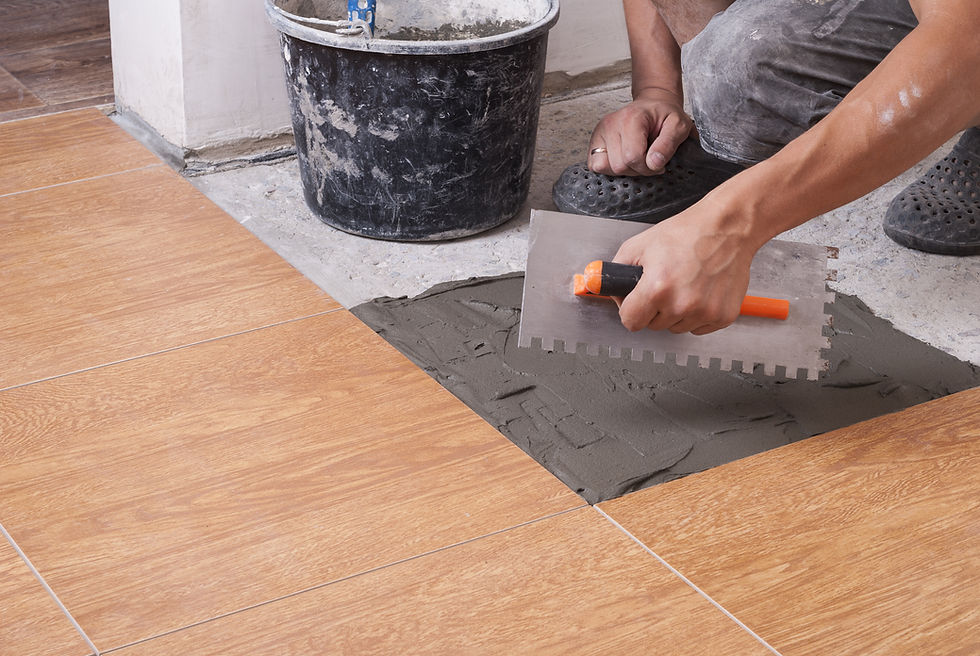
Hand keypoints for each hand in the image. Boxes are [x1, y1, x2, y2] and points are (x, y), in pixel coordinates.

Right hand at [588, 88, 693, 175]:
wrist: (652, 106)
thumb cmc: (664, 116)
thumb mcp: (679, 126)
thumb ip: (668, 144)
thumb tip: (654, 163)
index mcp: (631, 118)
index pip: (632, 156)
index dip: (647, 167)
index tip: (657, 161)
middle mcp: (611, 124)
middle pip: (619, 166)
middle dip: (636, 169)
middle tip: (648, 159)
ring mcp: (600, 132)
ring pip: (605, 168)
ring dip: (623, 170)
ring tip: (635, 157)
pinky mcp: (594, 141)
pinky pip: (595, 165)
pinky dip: (610, 168)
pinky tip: (622, 158)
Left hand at [612, 197, 756, 334]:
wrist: (727, 228)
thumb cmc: (687, 233)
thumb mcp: (640, 245)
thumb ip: (617, 269)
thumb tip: (604, 286)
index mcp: (657, 288)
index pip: (630, 321)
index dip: (629, 310)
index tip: (634, 302)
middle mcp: (681, 304)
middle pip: (653, 326)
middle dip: (653, 309)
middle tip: (663, 285)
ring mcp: (704, 313)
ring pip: (676, 328)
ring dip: (675, 312)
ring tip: (683, 285)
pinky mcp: (722, 316)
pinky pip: (698, 328)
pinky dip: (696, 315)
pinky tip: (699, 291)